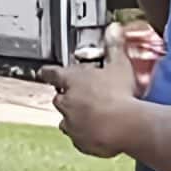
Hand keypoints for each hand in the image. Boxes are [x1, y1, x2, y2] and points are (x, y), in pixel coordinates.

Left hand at [40, 22, 144, 159]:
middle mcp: (66, 102)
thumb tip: (113, 28)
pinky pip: (79, 140)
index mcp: (72, 81)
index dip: (48, 73)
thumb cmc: (122, 95)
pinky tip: (100, 134)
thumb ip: (114, 46)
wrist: (127, 126)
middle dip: (69, 98)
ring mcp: (71, 123)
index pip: (53, 74)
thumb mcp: (119, 66)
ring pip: (67, 121)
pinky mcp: (79, 142)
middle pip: (60, 98)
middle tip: (87, 98)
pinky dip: (86, 137)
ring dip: (76, 119)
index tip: (43, 73)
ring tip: (95, 118)